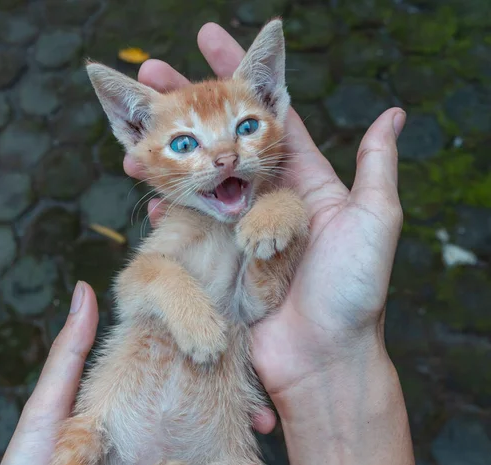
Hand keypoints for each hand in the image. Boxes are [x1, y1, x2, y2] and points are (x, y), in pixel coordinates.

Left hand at [0, 283, 272, 464]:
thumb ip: (71, 352)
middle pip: (207, 435)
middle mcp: (149, 445)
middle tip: (264, 434)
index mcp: (134, 411)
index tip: (251, 389)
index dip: (225, 389)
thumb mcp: (49, 402)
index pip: (188, 393)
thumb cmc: (25, 462)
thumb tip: (85, 287)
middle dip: (239, 437)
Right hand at [125, 24, 404, 420]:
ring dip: (169, 155)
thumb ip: (376, 169)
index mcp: (304, 183)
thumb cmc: (353, 291)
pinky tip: (148, 196)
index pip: (268, 116)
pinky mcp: (221, 262)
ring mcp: (239, 231)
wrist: (323, 359)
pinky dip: (169, 209)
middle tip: (150, 74)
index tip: (206, 42)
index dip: (239, 78)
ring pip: (198, 182)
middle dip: (189, 105)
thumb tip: (392, 115)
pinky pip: (190, 228)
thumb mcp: (375, 222)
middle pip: (222, 141)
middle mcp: (268, 201)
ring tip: (135, 135)